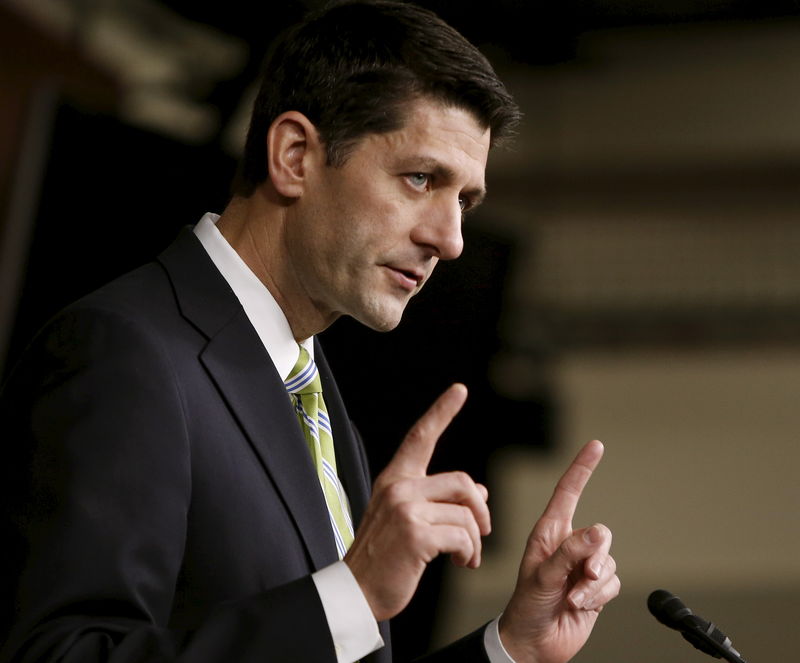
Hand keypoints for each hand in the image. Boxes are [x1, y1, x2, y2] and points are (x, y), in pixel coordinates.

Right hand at [345, 383, 489, 621]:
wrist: (355, 593)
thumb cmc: (384, 559)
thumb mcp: (408, 521)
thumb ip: (439, 502)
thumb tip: (480, 491)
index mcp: (394, 479)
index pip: (421, 436)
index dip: (442, 411)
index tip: (459, 389)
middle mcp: (398, 487)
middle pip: (463, 482)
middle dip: (480, 511)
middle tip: (482, 534)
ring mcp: (405, 509)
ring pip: (466, 513)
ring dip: (475, 541)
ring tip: (467, 558)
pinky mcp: (415, 534)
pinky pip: (462, 536)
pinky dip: (469, 553)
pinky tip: (461, 564)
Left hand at [498, 440, 619, 662]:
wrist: (534, 643)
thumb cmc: (527, 605)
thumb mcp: (543, 576)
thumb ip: (571, 552)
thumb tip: (599, 531)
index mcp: (549, 532)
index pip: (569, 492)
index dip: (582, 467)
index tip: (596, 445)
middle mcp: (568, 545)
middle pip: (600, 534)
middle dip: (594, 557)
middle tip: (580, 577)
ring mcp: (583, 566)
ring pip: (608, 561)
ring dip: (593, 584)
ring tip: (571, 597)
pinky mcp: (596, 587)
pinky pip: (612, 583)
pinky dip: (598, 596)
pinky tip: (579, 605)